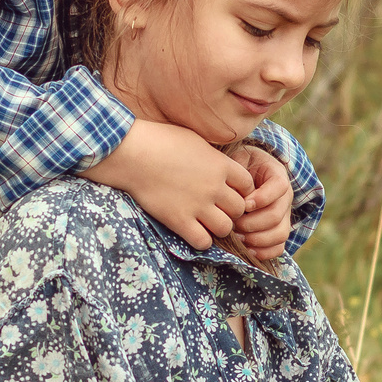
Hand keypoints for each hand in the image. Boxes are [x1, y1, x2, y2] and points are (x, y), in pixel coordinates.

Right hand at [83, 121, 252, 249]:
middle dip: (231, 211)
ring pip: (225, 228)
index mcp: (220, 165)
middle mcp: (214, 187)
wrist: (133, 153)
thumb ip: (213, 156)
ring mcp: (198, 205)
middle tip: (217, 209)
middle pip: (240, 209)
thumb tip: (221, 163)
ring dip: (218, 227)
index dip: (241, 190)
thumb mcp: (195, 140)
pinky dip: (201, 240)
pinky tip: (192, 231)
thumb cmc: (160, 140)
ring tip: (206, 222)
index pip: (248, 185)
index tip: (228, 191)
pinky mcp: (179, 220)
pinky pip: (203, 241)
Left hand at [229, 144, 295, 264]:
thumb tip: (238, 197)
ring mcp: (284, 215)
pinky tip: (248, 250)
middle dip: (253, 223)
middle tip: (234, 225)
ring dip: (257, 239)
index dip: (262, 198)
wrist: (244, 173)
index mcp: (277, 174)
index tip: (243, 204)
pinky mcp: (278, 230)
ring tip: (238, 238)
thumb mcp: (238, 159)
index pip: (279, 187)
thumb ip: (238, 171)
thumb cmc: (238, 165)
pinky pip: (279, 247)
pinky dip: (265, 252)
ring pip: (280, 233)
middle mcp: (285, 196)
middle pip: (277, 215)